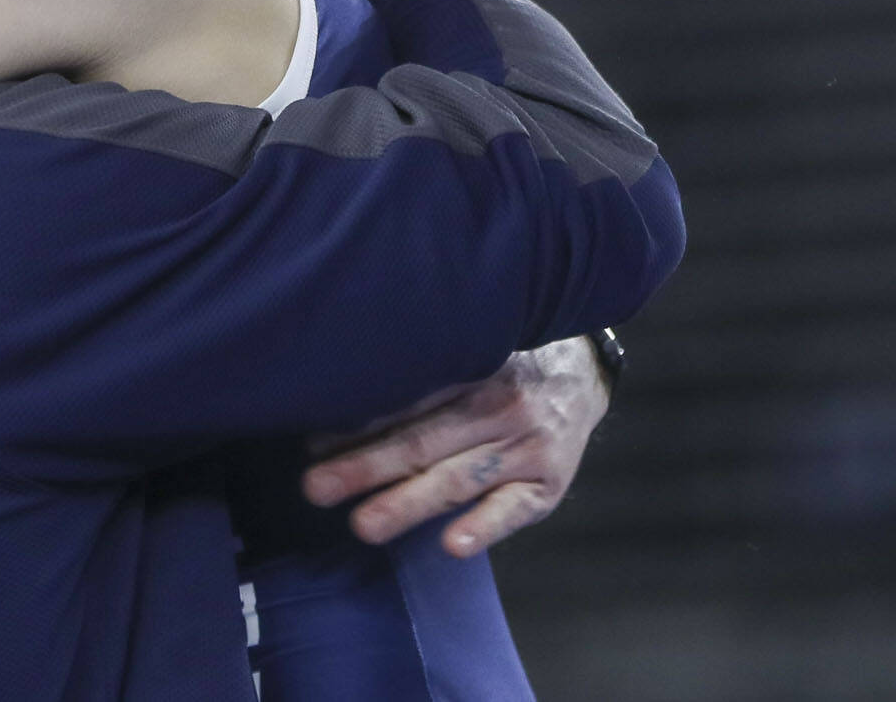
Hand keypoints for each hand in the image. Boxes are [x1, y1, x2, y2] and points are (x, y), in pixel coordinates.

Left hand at [300, 337, 608, 556]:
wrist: (584, 370)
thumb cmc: (501, 363)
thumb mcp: (465, 351)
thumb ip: (416, 374)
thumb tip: (337, 396)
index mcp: (468, 365)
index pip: (404, 400)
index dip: (357, 425)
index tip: (311, 446)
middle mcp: (498, 403)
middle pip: (422, 441)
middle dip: (365, 468)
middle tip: (316, 488)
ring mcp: (526, 445)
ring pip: (459, 477)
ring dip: (408, 503)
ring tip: (364, 525)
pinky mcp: (549, 483)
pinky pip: (515, 509)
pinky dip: (485, 527)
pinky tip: (452, 544)